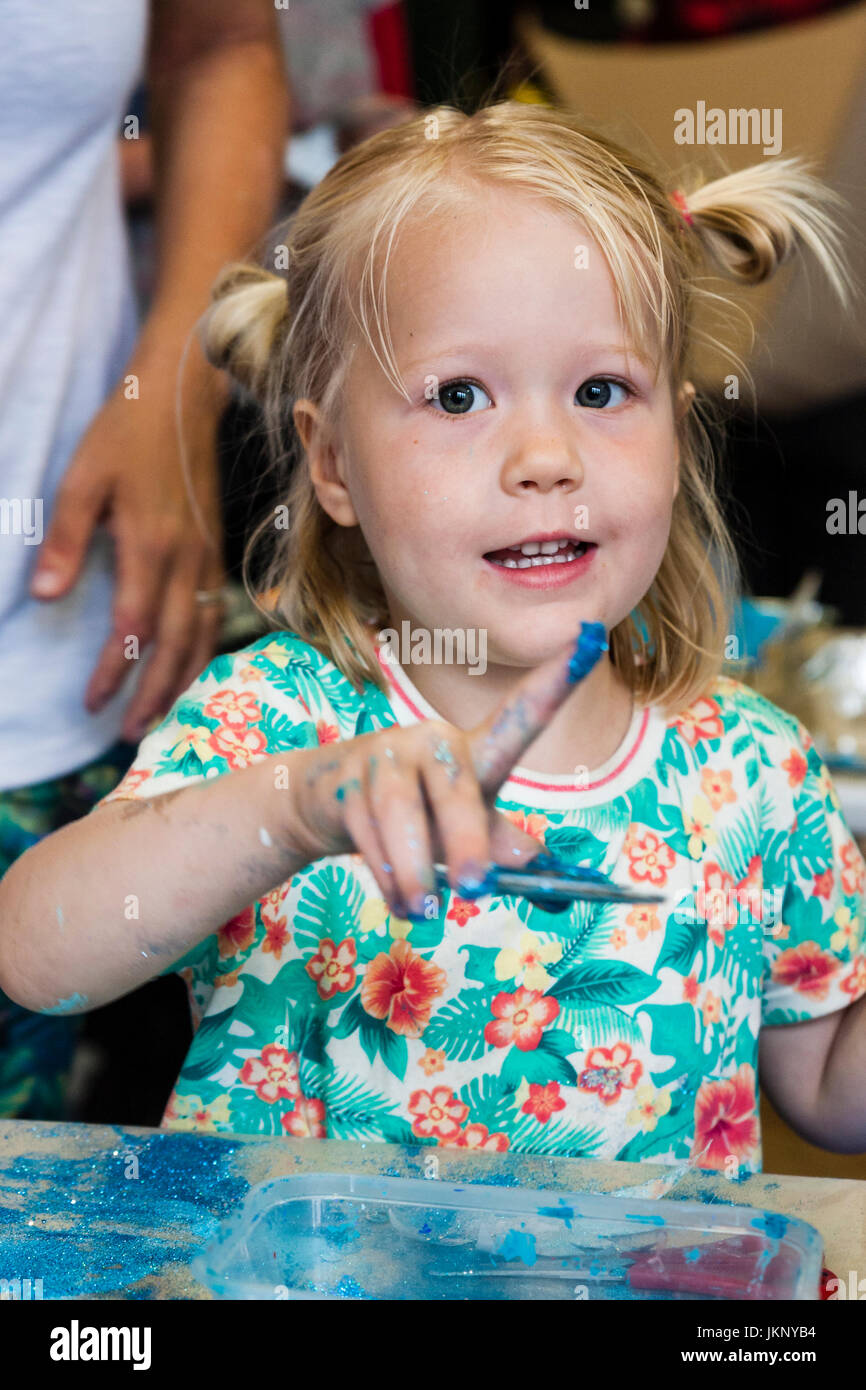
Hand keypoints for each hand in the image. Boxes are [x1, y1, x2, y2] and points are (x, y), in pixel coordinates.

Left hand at [29, 361, 225, 742]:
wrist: (181, 400)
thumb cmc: (125, 436)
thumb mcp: (82, 480)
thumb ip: (66, 540)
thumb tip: (46, 596)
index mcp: (150, 545)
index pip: (132, 627)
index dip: (114, 670)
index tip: (92, 701)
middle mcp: (186, 559)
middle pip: (174, 645)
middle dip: (152, 693)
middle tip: (130, 731)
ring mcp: (207, 557)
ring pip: (201, 635)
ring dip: (182, 681)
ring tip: (160, 714)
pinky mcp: (215, 551)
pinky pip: (214, 614)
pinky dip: (203, 651)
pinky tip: (190, 668)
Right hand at [287, 625, 604, 917]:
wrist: (332, 806)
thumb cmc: (419, 817)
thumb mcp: (468, 832)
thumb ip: (508, 853)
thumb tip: (558, 887)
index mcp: (478, 750)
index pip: (522, 713)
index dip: (557, 678)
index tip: (588, 636)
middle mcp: (435, 741)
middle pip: (457, 788)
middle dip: (466, 840)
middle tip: (477, 888)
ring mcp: (387, 755)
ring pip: (402, 815)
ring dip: (415, 871)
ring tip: (424, 914)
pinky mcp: (346, 778)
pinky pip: (366, 831)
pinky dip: (384, 875)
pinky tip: (398, 902)